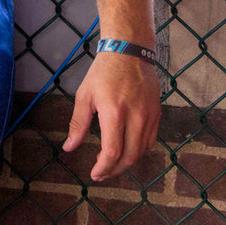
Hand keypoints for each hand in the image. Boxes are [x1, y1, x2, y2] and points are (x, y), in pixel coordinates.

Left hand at [62, 51, 161, 180]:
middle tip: (102, 174)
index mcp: (114, 113)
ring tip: (112, 164)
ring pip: (142, 152)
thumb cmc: (103, 72)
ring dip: (127, 163)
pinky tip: (127, 151)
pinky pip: (151, 141)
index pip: (112, 152)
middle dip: (114, 170)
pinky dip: (139, 151)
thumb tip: (69, 147)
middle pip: (129, 157)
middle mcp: (135, 117)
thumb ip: (78, 124)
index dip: (103, 168)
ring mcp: (149, 116)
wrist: (129, 51)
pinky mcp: (157, 113)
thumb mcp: (85, 95)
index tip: (94, 174)